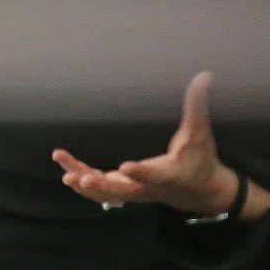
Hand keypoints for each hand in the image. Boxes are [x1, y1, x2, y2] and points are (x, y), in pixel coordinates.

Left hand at [51, 71, 247, 217]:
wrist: (198, 192)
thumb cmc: (199, 159)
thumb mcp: (199, 133)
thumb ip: (197, 105)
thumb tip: (204, 75)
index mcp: (168, 175)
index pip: (154, 175)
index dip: (141, 173)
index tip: (125, 167)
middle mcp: (148, 188)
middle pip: (123, 191)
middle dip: (103, 186)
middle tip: (84, 178)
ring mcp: (133, 191)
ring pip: (106, 194)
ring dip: (85, 184)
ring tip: (65, 172)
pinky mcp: (123, 190)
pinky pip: (100, 189)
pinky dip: (82, 180)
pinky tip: (65, 167)